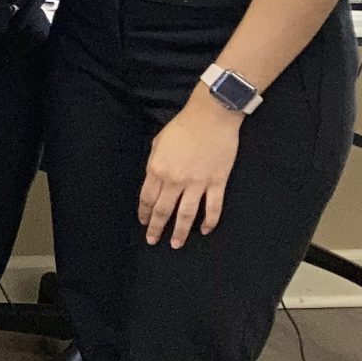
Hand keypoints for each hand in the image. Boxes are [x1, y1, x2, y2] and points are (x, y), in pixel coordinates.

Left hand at [139, 88, 241, 247]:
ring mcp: (198, 183)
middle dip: (157, 228)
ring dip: (180, 232)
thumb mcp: (158, 144)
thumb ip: (154, 165)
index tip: (144, 223)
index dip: (145, 213)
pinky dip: (209, 221)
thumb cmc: (183, 127)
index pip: (147, 199)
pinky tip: (204, 230)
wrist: (211, 117)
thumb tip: (154, 182)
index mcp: (157, 169)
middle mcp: (175, 180)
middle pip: (163, 211)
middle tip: (153, 240)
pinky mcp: (217, 182)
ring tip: (176, 243)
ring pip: (187, 214)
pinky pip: (213, 207)